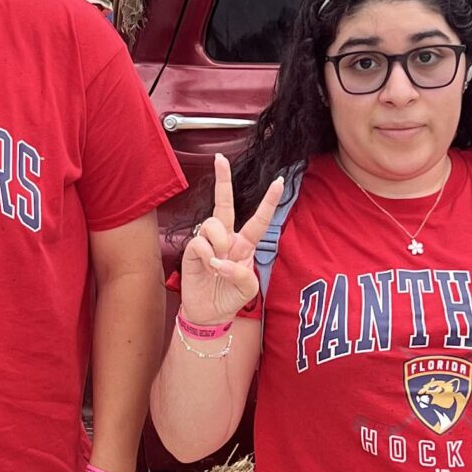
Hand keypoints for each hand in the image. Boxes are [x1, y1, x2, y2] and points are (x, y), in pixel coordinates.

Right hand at [179, 154, 283, 326]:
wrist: (208, 313)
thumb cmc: (230, 297)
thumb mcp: (248, 290)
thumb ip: (242, 274)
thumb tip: (222, 260)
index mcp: (246, 244)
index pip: (259, 220)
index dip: (269, 201)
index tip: (279, 181)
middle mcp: (227, 238)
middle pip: (225, 204)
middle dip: (222, 180)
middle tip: (220, 158)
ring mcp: (208, 242)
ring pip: (213, 224)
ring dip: (218, 244)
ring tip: (217, 264)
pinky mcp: (192, 249)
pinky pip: (199, 242)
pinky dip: (206, 257)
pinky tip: (207, 268)